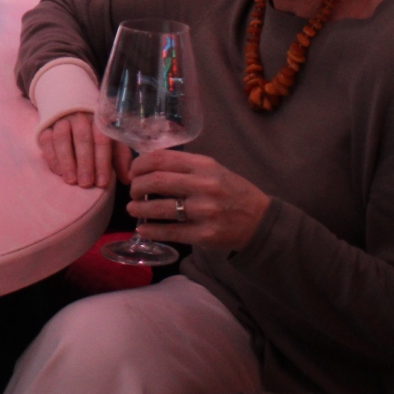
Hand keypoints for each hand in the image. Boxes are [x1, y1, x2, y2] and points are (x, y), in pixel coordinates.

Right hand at [37, 110, 129, 188]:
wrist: (69, 105)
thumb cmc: (94, 131)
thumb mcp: (110, 140)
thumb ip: (119, 157)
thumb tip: (127, 179)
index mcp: (99, 119)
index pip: (102, 139)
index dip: (102, 162)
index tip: (102, 182)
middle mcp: (80, 116)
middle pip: (82, 138)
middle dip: (85, 163)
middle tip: (86, 183)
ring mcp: (61, 120)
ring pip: (62, 138)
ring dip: (66, 160)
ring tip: (71, 180)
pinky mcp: (45, 126)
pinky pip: (46, 140)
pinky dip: (52, 156)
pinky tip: (58, 171)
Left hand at [127, 149, 270, 251]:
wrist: (260, 221)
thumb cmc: (231, 192)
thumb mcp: (212, 169)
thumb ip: (184, 166)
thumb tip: (146, 165)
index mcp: (203, 165)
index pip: (160, 158)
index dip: (139, 165)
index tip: (133, 172)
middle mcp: (203, 186)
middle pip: (155, 181)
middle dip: (136, 187)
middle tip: (132, 192)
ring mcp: (204, 211)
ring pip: (158, 208)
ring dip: (138, 209)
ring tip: (133, 209)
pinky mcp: (204, 235)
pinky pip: (170, 232)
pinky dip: (151, 231)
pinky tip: (143, 230)